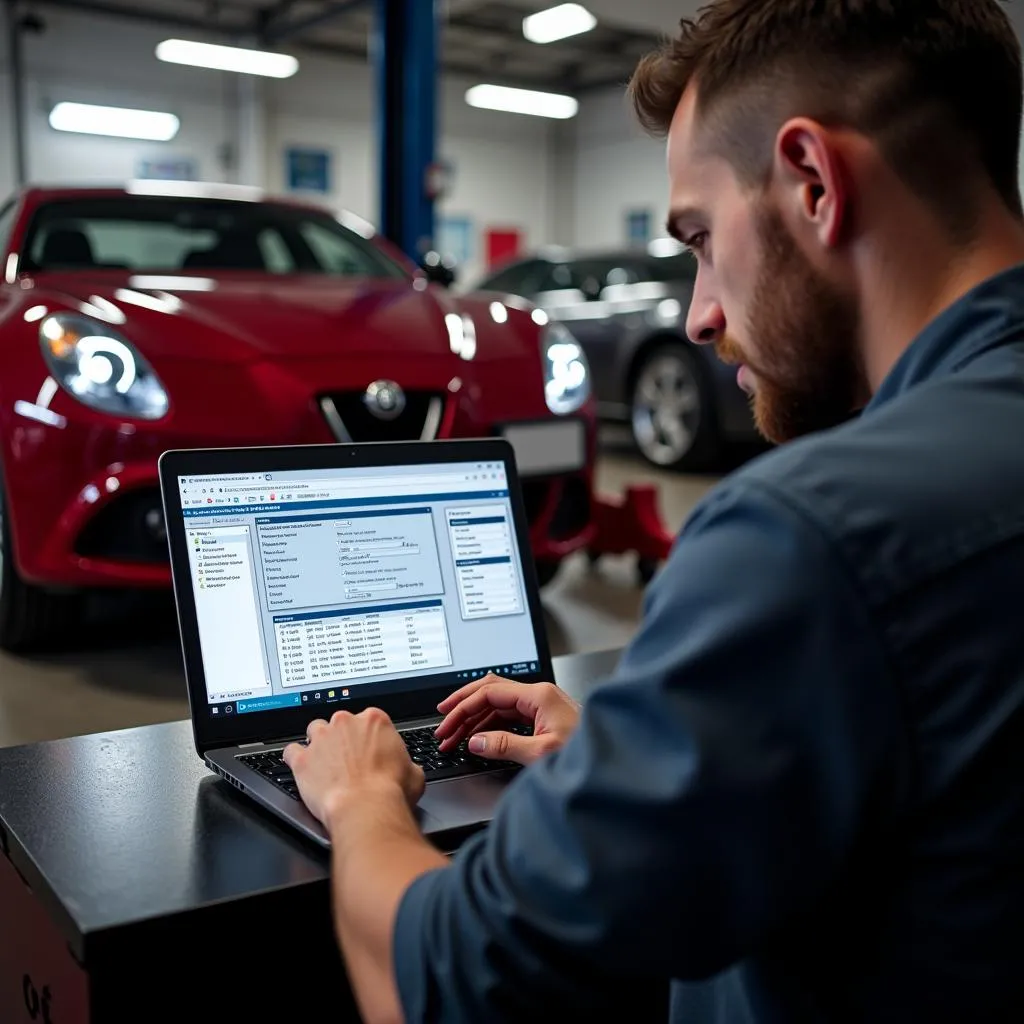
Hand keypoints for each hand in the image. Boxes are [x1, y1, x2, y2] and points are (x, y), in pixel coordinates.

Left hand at [283, 708, 425, 826]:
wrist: (366, 808)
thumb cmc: (390, 791)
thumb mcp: (414, 773)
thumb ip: (407, 763)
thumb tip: (408, 769)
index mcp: (374, 720)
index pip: (368, 719)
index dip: (368, 736)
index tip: (368, 749)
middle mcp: (345, 723)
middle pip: (340, 722)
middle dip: (343, 738)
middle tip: (349, 760)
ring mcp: (321, 739)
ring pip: (314, 730)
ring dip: (319, 743)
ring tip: (324, 762)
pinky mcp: (302, 759)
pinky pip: (291, 751)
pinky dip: (295, 758)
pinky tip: (302, 768)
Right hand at [434, 674, 580, 765]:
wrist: (613, 763)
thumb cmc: (586, 754)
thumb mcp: (541, 753)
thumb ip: (505, 746)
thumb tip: (476, 741)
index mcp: (538, 695)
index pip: (489, 693)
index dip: (463, 708)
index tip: (447, 724)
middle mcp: (539, 695)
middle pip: (490, 691)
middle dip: (463, 707)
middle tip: (443, 723)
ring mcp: (541, 705)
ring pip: (497, 704)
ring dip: (474, 719)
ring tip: (455, 737)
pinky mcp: (543, 718)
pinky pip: (508, 715)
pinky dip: (489, 725)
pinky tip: (479, 737)